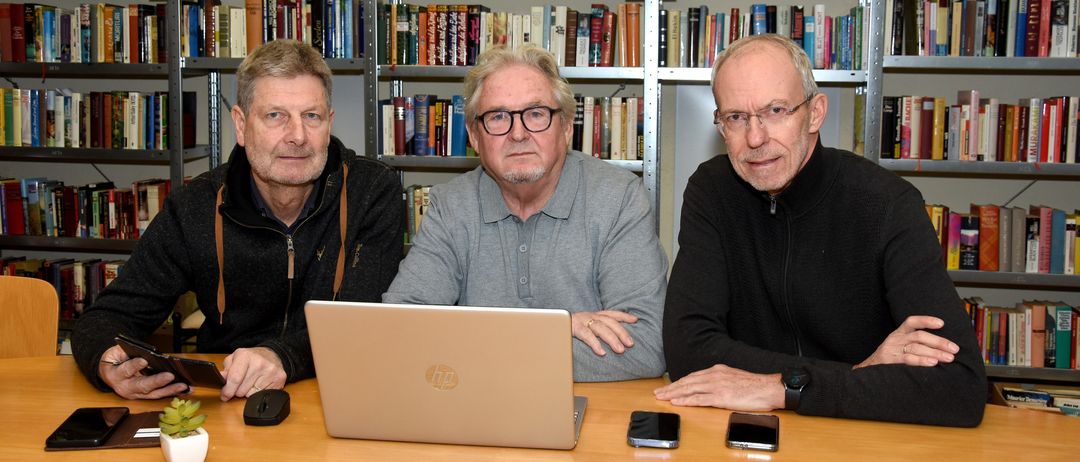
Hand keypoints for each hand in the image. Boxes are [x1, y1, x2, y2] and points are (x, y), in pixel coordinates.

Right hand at [98, 345, 189, 399]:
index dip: (134, 366)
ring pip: (154, 394)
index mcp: (116, 375)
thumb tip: (147, 352)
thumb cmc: (114, 361)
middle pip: (142, 386)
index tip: (144, 361)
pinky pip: (159, 395)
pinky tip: (185, 389)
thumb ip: (129, 352)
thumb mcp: (117, 353)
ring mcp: (135, 394)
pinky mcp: (144, 396)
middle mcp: (125, 388)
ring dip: (170, 390)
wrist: (107, 373)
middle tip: (170, 376)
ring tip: (183, 385)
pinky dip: (172, 392)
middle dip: (157, 381)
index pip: (125, 370)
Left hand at [220, 347, 286, 400]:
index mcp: (245, 355)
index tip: (225, 395)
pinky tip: (260, 383)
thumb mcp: (235, 359)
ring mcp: (270, 371)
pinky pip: (261, 395)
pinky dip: (258, 392)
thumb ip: (226, 370)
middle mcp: (259, 362)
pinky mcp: (279, 379)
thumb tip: (220, 379)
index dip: (227, 390)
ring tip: (251, 382)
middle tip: (241, 384)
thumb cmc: (251, 358)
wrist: (273, 355)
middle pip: (241, 390)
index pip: (234, 379)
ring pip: (250, 394)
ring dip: (248, 392)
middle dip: (237, 391)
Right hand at [572, 310, 637, 355]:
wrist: (549, 323)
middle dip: (622, 332)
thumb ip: (596, 329)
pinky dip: (595, 344)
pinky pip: (586, 335)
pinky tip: (602, 352)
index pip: (612, 313)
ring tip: (621, 350)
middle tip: (631, 344)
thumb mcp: (584, 325)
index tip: (635, 320)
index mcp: (593, 315)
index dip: (624, 316)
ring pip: (601, 328)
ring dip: (612, 339)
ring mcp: (582, 320)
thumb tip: (612, 338)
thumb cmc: (568, 326)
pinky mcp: (573, 327)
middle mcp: (589, 315)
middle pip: (610, 322)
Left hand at [653, 364, 783, 410]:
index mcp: (717, 370)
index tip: (668, 386)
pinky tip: (677, 402)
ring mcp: (717, 386)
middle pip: (687, 382)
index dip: (678, 382)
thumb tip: (709, 386)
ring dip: (674, 394)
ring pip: (690, 389)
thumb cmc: (754, 385)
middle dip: (671, 388)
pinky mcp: (721, 397)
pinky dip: (686, 401)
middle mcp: (714, 376)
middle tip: (658, 392)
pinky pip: (700, 399)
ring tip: (662, 397)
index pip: (692, 376)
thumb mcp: (733, 377)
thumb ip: (720, 380)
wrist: (769, 387)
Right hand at [853, 315, 958, 368]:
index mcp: (898, 334)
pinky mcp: (889, 361)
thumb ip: (914, 345)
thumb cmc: (888, 360)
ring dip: (934, 352)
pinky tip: (933, 363)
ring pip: (916, 347)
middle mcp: (895, 339)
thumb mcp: (898, 347)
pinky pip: (908, 359)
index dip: (926, 320)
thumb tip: (941, 348)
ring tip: (948, 358)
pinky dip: (921, 360)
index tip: (941, 323)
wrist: (866, 372)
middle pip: (919, 336)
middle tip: (954, 349)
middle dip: (939, 342)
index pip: (911, 321)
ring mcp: (892, 350)